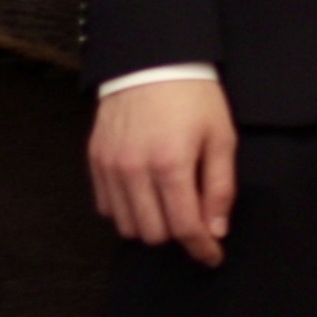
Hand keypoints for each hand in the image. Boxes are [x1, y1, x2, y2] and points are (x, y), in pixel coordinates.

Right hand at [89, 78, 236, 266]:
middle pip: (154, 234)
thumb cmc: (194, 97)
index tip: (213, 256)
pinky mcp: (95, 160)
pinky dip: (127, 210)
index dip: (202, 249)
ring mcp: (110, 167)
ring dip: (151, 225)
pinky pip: (107, 207)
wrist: (152, 60)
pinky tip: (145, 195)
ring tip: (169, 204)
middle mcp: (135, 170)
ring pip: (127, 226)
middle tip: (193, 218)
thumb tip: (216, 230)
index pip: (185, 227)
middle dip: (178, 234)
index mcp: (171, 164)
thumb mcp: (221, 137)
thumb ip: (221, 187)